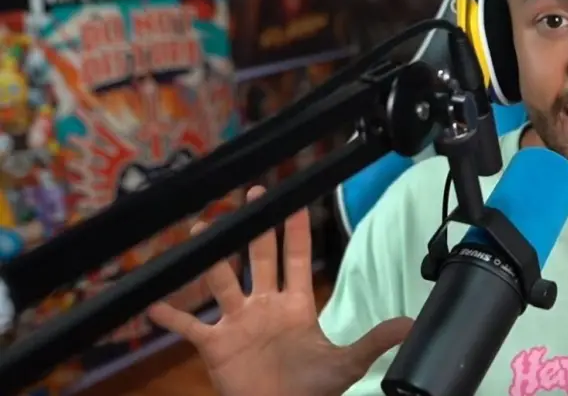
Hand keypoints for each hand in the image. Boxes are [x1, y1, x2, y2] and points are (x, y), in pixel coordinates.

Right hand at [148, 186, 411, 395]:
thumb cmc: (311, 390)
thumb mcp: (345, 364)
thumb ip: (374, 341)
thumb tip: (411, 323)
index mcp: (294, 304)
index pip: (295, 257)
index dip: (294, 229)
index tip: (292, 198)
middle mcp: (263, 305)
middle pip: (256, 258)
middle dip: (252, 228)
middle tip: (249, 195)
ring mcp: (236, 322)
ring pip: (219, 280)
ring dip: (208, 257)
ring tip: (198, 230)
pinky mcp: (214, 345)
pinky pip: (188, 326)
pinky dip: (170, 315)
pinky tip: (151, 302)